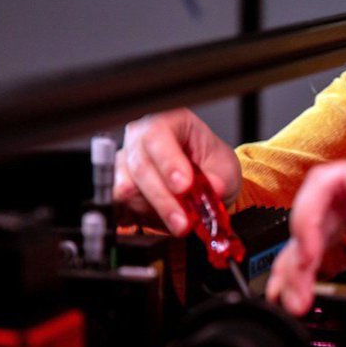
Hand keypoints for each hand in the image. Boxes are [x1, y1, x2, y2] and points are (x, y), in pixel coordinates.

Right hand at [114, 108, 241, 234]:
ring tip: (178, 224)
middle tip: (183, 220)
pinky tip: (158, 221)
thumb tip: (214, 187)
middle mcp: (141, 138)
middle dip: (163, 197)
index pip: (157, 135)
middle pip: (140, 165)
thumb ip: (219, 178)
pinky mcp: (120, 187)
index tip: (184, 186)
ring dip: (153, 210)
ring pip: (126, 188)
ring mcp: (126, 162)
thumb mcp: (225, 168)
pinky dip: (140, 216)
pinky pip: (121, 205)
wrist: (208, 183)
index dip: (168, 162)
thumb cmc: (212, 165)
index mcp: (169, 122)